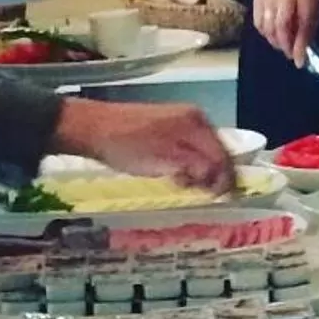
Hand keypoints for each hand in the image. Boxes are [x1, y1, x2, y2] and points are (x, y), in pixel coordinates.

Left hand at [56, 97, 235, 195]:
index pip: (223, 154)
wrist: (92, 129)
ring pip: (203, 151)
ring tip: (184, 185)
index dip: (226, 179)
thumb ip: (198, 168)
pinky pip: (189, 149)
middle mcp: (194, 118)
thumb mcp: (167, 161)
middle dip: (213, 175)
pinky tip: (174, 175)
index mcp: (197, 123)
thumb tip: (220, 180)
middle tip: (201, 194)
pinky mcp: (167, 126)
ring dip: (199, 172)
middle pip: (216, 152)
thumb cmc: (129, 146)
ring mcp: (180, 120)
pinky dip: (187, 164)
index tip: (221, 200)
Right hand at [251, 0, 318, 66]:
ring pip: (267, 25)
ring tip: (282, 44)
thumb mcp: (316, 5)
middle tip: (290, 54)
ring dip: (274, 41)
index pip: (303, 22)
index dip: (300, 44)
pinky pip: (258, 21)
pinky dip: (265, 33)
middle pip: (281, 26)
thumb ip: (309, 27)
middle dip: (285, 45)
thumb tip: (301, 53)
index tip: (299, 62)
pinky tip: (272, 34)